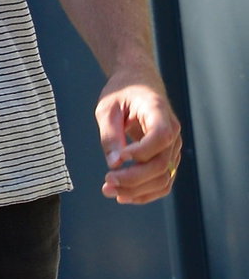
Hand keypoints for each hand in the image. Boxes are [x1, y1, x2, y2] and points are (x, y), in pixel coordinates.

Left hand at [96, 68, 180, 203]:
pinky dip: (145, 193)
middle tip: (106, 181)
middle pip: (162, 164)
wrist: (137, 83)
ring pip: (164, 178)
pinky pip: (163, 182)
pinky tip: (123, 195)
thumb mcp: (107, 107)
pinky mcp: (167, 158)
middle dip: (133, 178)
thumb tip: (115, 164)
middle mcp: (172, 131)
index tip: (120, 157)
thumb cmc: (121, 92)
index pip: (161, 136)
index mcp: (158, 111)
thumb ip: (110, 135)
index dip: (142, 152)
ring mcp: (172, 147)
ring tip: (109, 190)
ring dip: (137, 191)